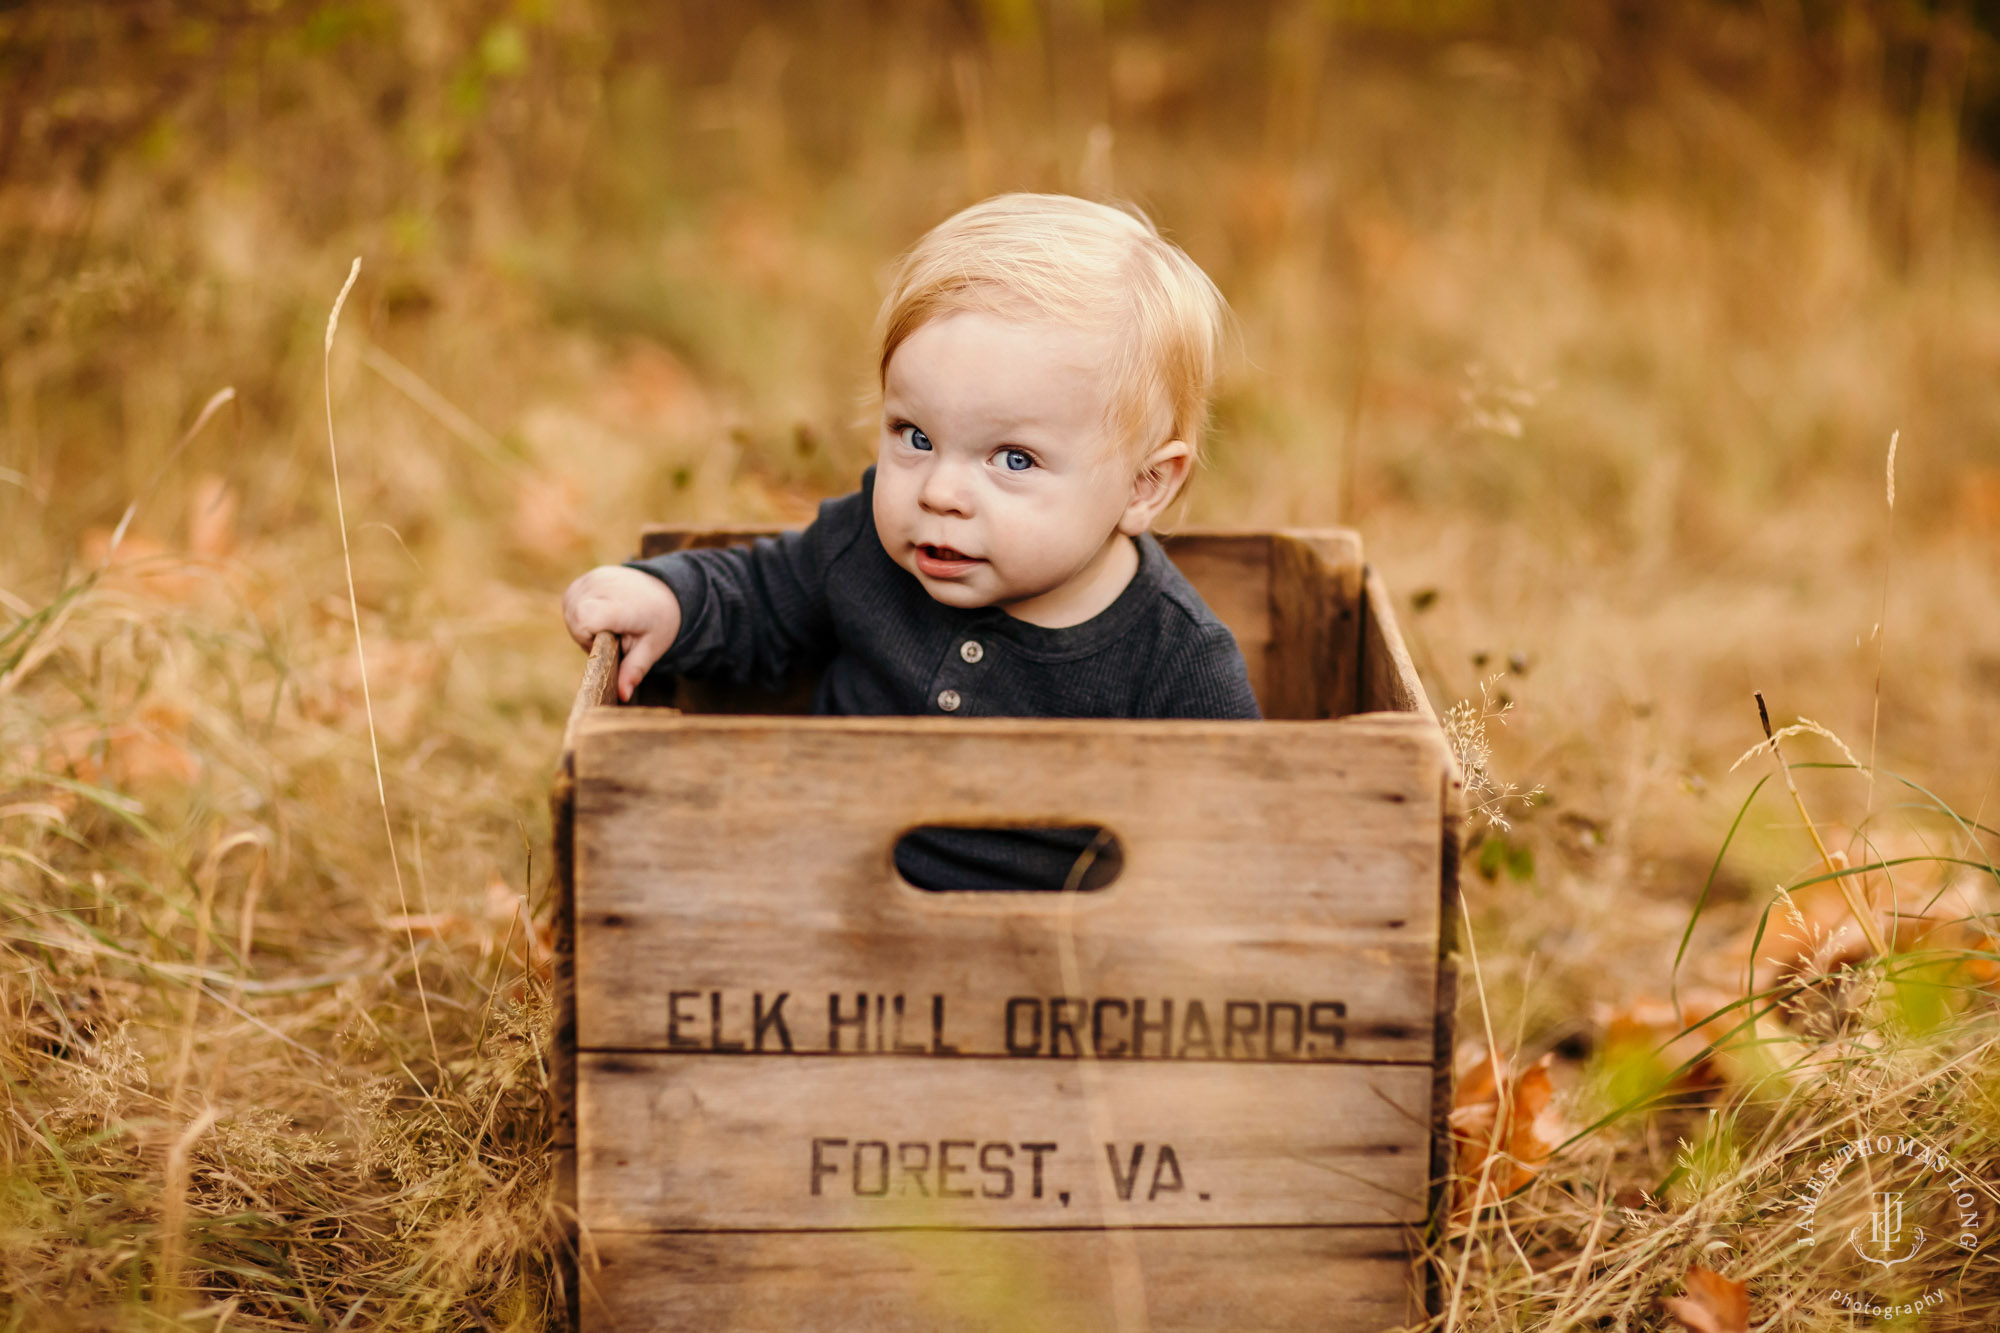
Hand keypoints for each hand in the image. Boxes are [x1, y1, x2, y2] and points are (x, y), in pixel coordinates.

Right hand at [562, 566, 684, 701]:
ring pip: (570, 612)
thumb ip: (634, 670)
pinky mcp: (585, 577)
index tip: (610, 643)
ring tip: (608, 625)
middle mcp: (605, 586)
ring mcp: (593, 578)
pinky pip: (571, 601)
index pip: (586, 620)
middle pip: (575, 620)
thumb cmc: (658, 622)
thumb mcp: (652, 648)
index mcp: (623, 605)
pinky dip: (581, 611)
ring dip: (583, 624)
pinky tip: (601, 613)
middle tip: (613, 636)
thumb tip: (623, 696)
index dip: (590, 638)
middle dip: (587, 636)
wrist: (664, 590)